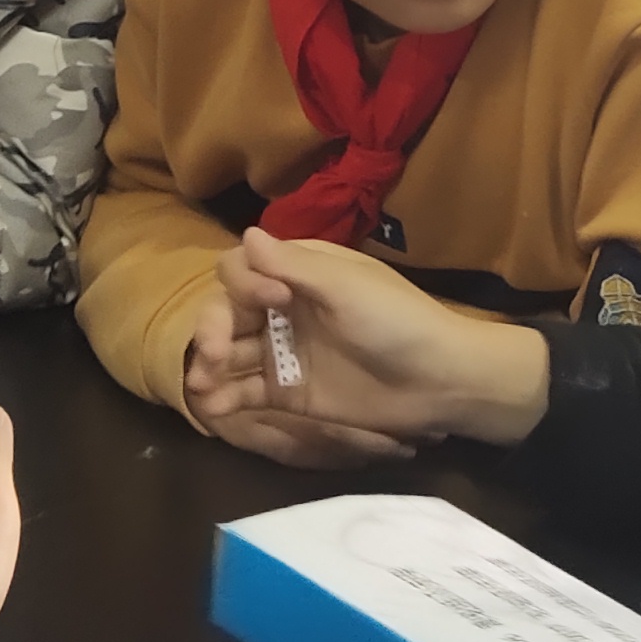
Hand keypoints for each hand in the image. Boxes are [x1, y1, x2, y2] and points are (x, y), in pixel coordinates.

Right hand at [182, 278, 416, 469]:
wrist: (439, 381)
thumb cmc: (398, 321)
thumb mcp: (347, 286)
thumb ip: (294, 265)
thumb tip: (245, 233)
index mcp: (300, 272)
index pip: (243, 267)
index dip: (244, 281)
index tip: (273, 298)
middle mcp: (284, 308)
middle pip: (227, 311)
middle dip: (213, 328)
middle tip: (216, 353)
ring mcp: (285, 351)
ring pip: (230, 352)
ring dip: (209, 364)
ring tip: (201, 385)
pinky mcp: (289, 392)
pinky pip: (246, 391)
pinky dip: (225, 396)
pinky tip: (213, 407)